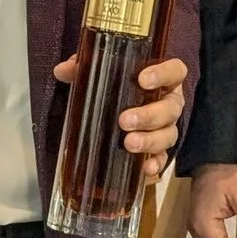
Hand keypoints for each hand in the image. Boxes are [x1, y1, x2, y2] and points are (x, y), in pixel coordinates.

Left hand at [52, 51, 189, 180]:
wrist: (121, 114)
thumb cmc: (117, 88)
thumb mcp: (101, 75)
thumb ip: (84, 69)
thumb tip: (61, 70)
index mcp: (161, 80)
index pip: (175, 70)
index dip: (164, 73)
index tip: (143, 79)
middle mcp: (169, 103)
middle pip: (171, 108)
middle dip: (149, 115)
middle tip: (125, 120)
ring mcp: (167, 128)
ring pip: (169, 134)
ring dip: (150, 140)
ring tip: (129, 143)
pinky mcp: (161, 150)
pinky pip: (164, 158)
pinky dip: (156, 163)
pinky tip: (145, 168)